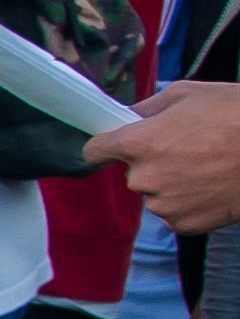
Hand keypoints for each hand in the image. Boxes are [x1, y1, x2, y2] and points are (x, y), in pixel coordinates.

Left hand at [91, 83, 239, 234]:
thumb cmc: (235, 115)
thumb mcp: (189, 94)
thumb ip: (149, 107)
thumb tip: (128, 116)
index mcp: (138, 143)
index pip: (94, 151)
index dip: (106, 145)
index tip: (114, 145)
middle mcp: (144, 178)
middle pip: (132, 173)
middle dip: (151, 162)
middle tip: (188, 149)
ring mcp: (164, 205)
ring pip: (155, 194)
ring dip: (172, 184)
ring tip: (207, 166)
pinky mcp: (185, 224)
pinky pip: (175, 213)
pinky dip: (189, 203)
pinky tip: (212, 185)